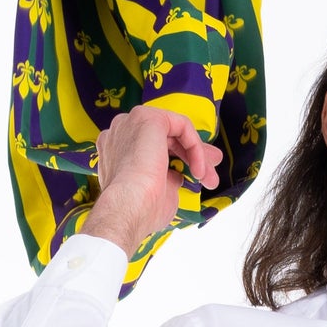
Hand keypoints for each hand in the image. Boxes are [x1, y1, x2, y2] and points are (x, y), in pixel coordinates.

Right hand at [81, 104, 221, 256]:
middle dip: (193, 155)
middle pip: (165, 138)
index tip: (197, 175)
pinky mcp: (147, 117)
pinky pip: (181, 125)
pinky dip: (195, 146)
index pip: (152, 147)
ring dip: (196, 153)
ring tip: (208, 177)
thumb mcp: (158, 193)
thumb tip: (178, 176)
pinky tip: (199, 168)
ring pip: (175, 131)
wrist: (128, 208)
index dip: (178, 159)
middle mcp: (120, 132)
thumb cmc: (140, 209)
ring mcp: (131, 122)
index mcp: (116, 150)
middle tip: (210, 175)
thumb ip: (167, 179)